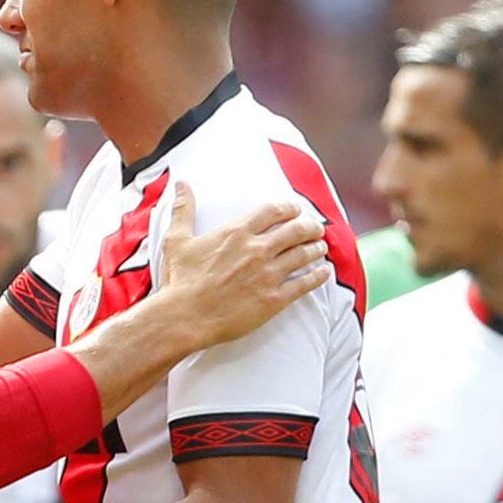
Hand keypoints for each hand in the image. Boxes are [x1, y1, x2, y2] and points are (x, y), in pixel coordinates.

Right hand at [151, 182, 333, 348]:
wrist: (184, 317)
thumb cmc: (179, 281)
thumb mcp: (177, 240)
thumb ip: (183, 210)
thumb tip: (181, 184)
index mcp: (237, 232)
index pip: (273, 211)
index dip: (288, 208)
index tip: (295, 210)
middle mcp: (257, 249)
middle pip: (295, 230)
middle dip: (310, 227)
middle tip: (316, 228)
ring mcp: (268, 274)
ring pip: (303, 254)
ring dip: (316, 248)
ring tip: (321, 247)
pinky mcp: (274, 299)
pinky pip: (304, 284)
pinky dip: (318, 276)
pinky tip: (324, 272)